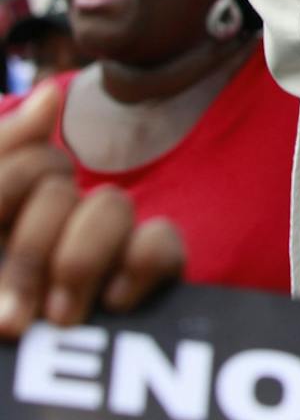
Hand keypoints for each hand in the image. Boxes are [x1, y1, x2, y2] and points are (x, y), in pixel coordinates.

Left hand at [0, 84, 183, 336]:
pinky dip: (142, 267)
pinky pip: (164, 244)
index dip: (7, 200)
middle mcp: (44, 224)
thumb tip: (50, 96)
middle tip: (17, 322)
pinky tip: (116, 303)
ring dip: (82, 262)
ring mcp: (96, 254)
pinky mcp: (143, 285)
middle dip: (35, 253)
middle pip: (62, 185)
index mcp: (1, 213)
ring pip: (113, 208)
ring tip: (64, 320)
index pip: (28, 165)